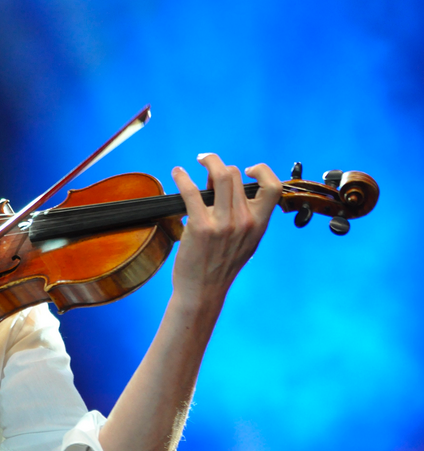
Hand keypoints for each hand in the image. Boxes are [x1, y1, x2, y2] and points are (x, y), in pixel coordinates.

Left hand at [170, 153, 282, 305]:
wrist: (203, 291)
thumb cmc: (219, 265)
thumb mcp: (242, 241)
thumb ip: (241, 215)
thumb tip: (222, 181)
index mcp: (258, 224)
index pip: (273, 187)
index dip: (262, 171)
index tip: (247, 169)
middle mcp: (244, 221)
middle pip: (235, 176)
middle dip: (220, 167)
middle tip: (207, 168)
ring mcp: (224, 224)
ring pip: (220, 176)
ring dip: (207, 161)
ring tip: (198, 160)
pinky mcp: (201, 227)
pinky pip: (191, 191)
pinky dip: (182, 177)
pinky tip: (177, 173)